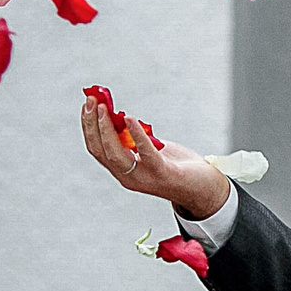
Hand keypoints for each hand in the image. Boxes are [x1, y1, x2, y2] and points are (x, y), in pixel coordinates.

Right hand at [79, 98, 230, 220]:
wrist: (203, 189)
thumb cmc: (176, 166)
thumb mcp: (150, 149)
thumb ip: (135, 139)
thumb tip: (120, 115)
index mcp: (122, 171)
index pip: (96, 148)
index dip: (88, 126)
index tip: (87, 105)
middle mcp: (127, 177)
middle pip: (100, 150)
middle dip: (92, 124)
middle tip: (91, 101)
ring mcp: (143, 177)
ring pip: (115, 154)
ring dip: (106, 129)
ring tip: (104, 108)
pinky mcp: (161, 173)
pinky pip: (145, 153)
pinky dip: (136, 134)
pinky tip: (129, 118)